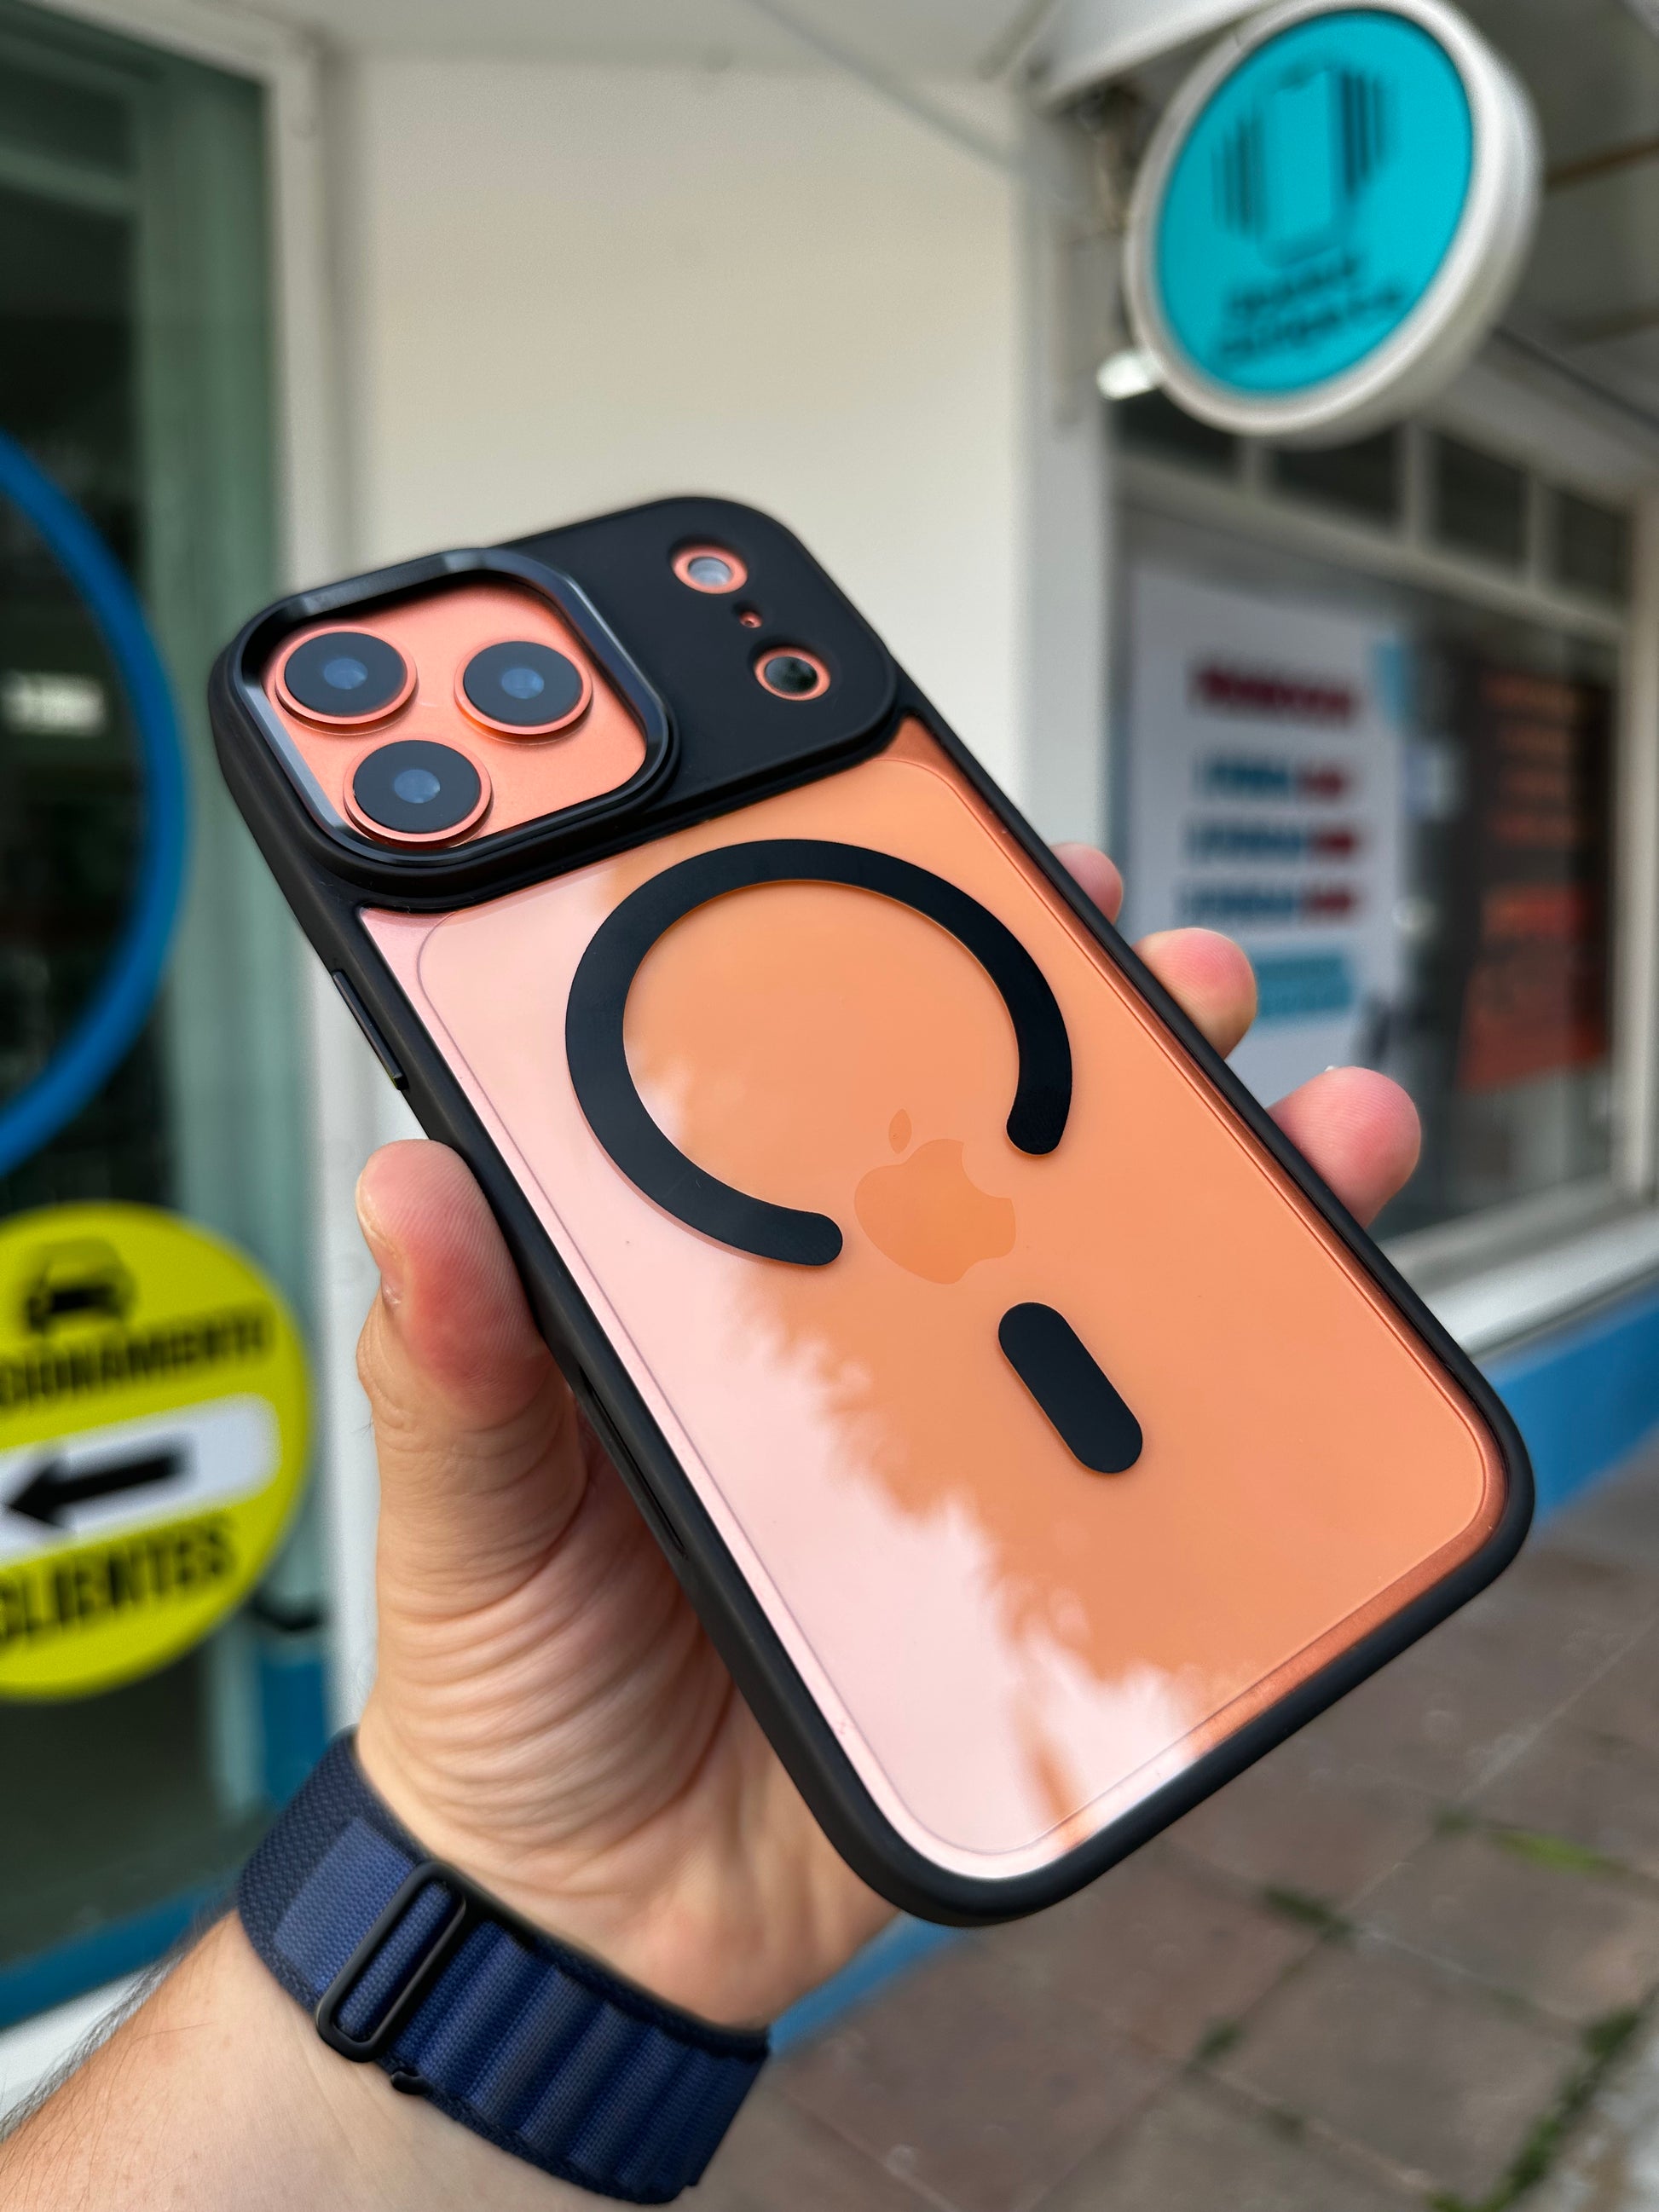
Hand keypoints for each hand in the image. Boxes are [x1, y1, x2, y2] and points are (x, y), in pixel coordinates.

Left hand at [350, 843, 1421, 2027]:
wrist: (591, 1909)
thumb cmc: (509, 1676)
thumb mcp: (461, 1507)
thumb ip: (449, 1357)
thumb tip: (410, 1180)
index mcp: (713, 1295)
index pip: (818, 1099)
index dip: (893, 968)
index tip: (957, 858)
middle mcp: (852, 1348)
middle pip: (999, 1164)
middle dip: (1104, 1043)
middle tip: (1176, 968)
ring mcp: (952, 1459)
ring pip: (1109, 1292)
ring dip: (1225, 1190)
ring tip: (1316, 1119)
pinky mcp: (1021, 1580)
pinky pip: (1152, 1478)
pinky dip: (1248, 1403)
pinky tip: (1314, 1330)